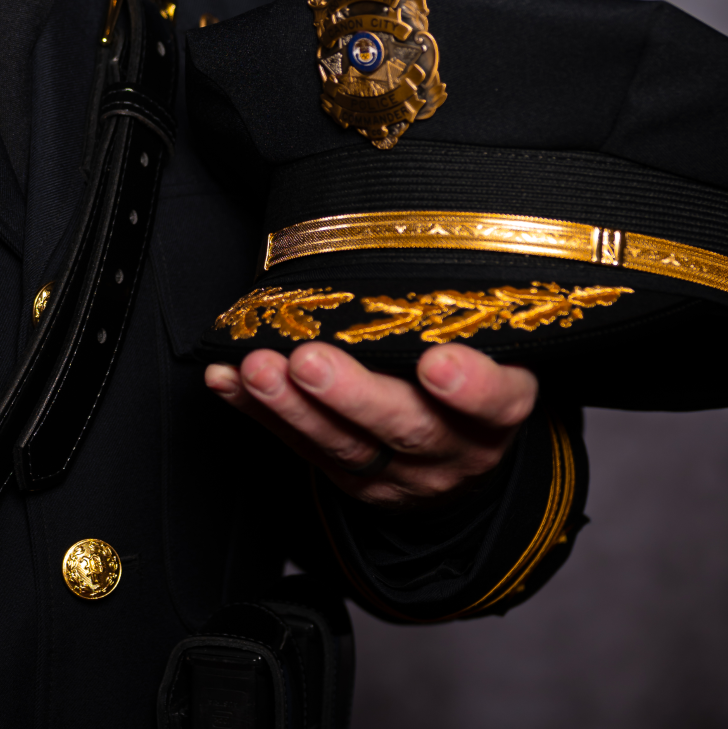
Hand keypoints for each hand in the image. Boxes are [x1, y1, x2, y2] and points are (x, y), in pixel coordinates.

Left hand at [204, 341, 536, 506]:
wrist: (461, 455)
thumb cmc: (472, 377)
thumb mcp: (493, 348)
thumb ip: (458, 314)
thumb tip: (401, 243)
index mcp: (500, 409)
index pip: (497, 401)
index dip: (470, 387)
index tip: (435, 363)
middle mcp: (456, 449)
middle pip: (407, 427)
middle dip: (352, 395)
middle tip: (309, 360)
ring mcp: (403, 475)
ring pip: (345, 446)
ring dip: (292, 406)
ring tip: (256, 369)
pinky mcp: (356, 484)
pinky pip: (302, 451)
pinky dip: (260, 415)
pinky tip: (227, 381)